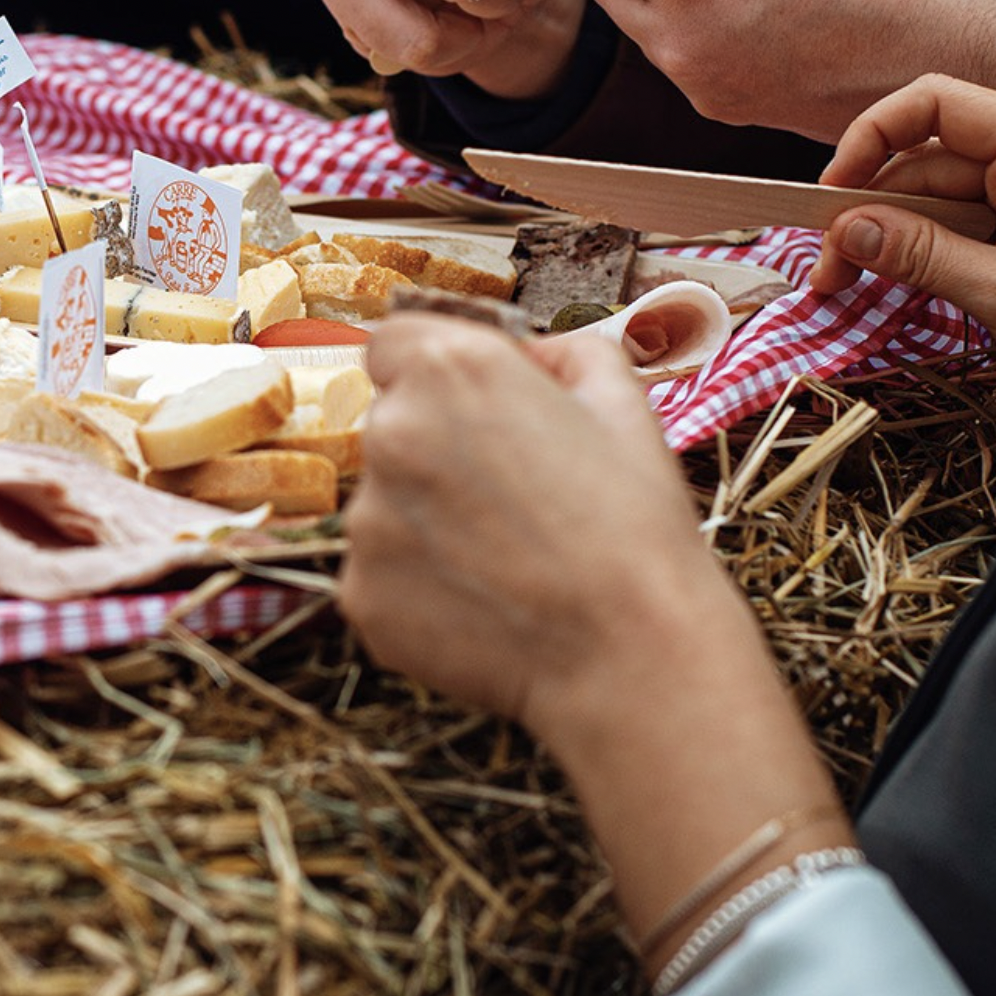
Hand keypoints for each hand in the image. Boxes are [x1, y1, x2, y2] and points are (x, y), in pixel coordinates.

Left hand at [340, 316, 846, 948]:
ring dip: (428, 522)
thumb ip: (559, 352)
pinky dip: (422, 587)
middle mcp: (389, 432)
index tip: (475, 411)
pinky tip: (488, 602)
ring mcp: (366, 520)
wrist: (631, 652)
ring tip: (508, 559)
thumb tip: (526, 357)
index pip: (394, 342)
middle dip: (437, 449)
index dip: (438, 375)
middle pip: (390, 424)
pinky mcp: (359, 594)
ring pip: (384, 504)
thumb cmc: (635, 525)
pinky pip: (382, 575)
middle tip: (511, 496)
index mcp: (447, 368)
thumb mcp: (621, 397)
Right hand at [808, 75, 995, 404]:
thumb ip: (921, 256)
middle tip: (827, 270)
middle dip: (868, 209)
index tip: (834, 191)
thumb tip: (844, 229)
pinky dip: (915, 253)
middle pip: (924, 159)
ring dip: (884, 237)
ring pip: (932, 198)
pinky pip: (954, 226)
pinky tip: (884, 281)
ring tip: (843, 286)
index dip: (873, 136)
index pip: (937, 103)